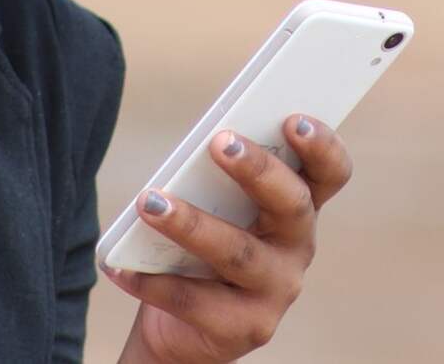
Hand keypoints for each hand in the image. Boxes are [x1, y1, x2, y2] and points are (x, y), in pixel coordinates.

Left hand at [105, 115, 352, 362]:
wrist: (181, 326)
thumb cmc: (196, 247)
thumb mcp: (211, 208)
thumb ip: (212, 179)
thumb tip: (195, 145)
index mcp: (294, 210)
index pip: (328, 175)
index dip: (321, 147)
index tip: (293, 119)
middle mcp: (295, 250)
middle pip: (291, 206)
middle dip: (257, 171)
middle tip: (218, 142)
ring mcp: (274, 293)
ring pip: (238, 252)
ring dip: (191, 224)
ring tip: (148, 202)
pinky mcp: (244, 329)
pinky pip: (194, 300)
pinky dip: (151, 280)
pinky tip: (119, 265)